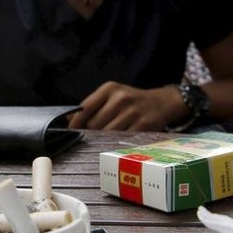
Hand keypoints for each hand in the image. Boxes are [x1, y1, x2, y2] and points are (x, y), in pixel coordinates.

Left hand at [68, 81, 183, 131]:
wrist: (163, 102)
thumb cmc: (132, 101)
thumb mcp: (112, 96)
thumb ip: (93, 106)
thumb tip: (69, 120)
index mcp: (110, 89)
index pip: (85, 108)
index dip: (75, 122)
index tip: (70, 131)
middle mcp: (121, 98)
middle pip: (95, 124)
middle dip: (90, 133)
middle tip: (90, 138)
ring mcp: (133, 112)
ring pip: (107, 134)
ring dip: (102, 140)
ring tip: (103, 140)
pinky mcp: (144, 125)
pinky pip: (122, 139)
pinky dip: (117, 143)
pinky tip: (117, 142)